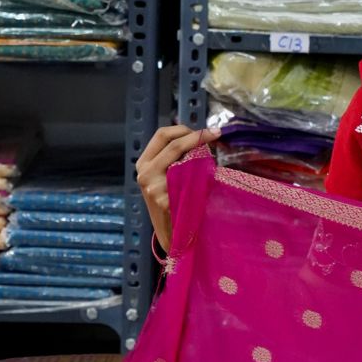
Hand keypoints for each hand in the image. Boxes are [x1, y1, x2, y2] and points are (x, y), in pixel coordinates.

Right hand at [136, 124, 218, 255]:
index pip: (162, 134)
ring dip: (201, 156)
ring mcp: (153, 187)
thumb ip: (176, 158)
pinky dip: (202, 175)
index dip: (184, 129)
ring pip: (182, 160)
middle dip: (198, 137)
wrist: (170, 233)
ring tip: (213, 158)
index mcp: (144, 162)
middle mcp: (144, 172)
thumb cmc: (173, 200)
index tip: (205, 131)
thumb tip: (202, 137)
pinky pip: (189, 180)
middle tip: (217, 134)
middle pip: (174, 144)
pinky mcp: (164, 200)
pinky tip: (209, 178)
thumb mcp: (167, 176)